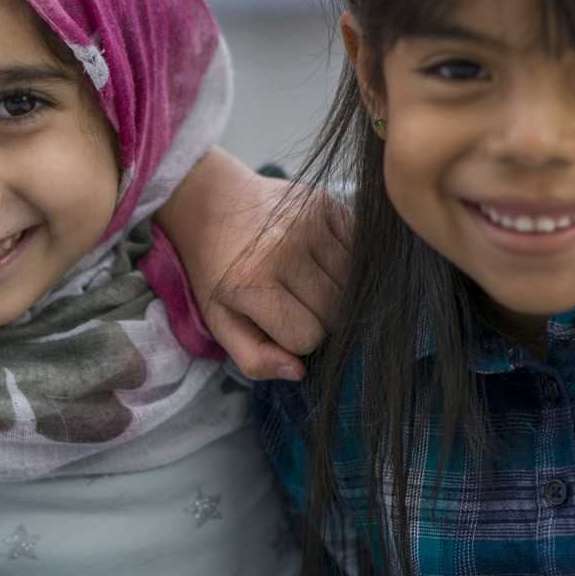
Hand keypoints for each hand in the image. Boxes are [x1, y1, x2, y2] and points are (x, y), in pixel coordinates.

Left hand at [155, 149, 349, 380]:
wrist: (213, 205)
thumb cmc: (218, 271)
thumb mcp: (220, 321)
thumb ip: (254, 358)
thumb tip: (299, 371)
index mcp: (251, 281)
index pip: (307, 337)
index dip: (296, 338)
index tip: (279, 321)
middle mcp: (284, 248)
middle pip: (336, 313)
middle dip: (319, 318)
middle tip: (294, 302)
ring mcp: (309, 222)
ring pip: (353, 285)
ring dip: (337, 293)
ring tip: (307, 281)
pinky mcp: (327, 204)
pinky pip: (361, 253)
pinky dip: (348, 265)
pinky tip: (320, 260)